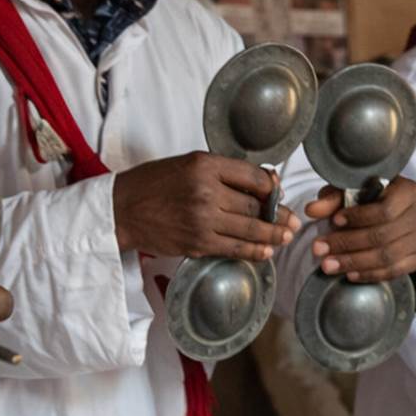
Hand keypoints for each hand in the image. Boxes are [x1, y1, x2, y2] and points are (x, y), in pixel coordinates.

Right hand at [113, 153, 298, 260]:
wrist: (122, 210)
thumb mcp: (188, 163)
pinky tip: (266, 252)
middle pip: (255, 205)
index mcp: (205, 165)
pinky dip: (254, 251)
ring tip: (286, 236)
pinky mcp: (198, 243)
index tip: (279, 192)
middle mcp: (206, 192)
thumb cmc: (154, 183)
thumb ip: (222, 171)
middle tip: (292, 220)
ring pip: (250, 229)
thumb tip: (262, 181)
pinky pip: (234, 249)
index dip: (272, 187)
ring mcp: (203, 220)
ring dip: (273, 235)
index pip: (252, 176)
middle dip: (278, 214)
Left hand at [306, 176, 415, 281]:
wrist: (397, 214)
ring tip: (328, 265)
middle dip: (347, 243)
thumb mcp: (351, 191)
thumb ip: (333, 199)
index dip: (358, 217)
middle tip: (319, 248)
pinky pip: (394, 271)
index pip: (385, 209)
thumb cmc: (371, 198)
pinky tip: (349, 274)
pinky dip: (370, 274)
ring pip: (387, 256)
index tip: (334, 221)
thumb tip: (311, 210)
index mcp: (408, 191)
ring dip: (354, 262)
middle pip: (383, 235)